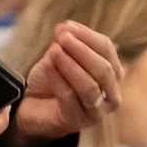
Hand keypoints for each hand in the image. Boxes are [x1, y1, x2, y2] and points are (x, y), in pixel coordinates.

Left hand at [13, 22, 122, 142]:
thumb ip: (66, 43)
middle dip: (81, 50)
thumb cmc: (53, 80)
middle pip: (104, 69)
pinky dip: (58, 79)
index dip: (87, 36)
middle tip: (62, 36)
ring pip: (89, 86)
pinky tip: (47, 66)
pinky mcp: (77, 121)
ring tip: (53, 50)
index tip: (66, 25)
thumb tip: (65, 28)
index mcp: (113, 73)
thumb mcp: (61, 56)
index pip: (107, 50)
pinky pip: (69, 97)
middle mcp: (111, 94)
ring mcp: (97, 111)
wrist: (33, 106)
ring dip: (70, 65)